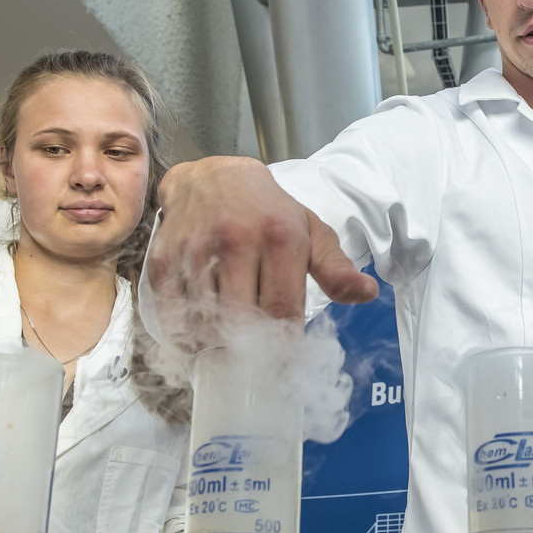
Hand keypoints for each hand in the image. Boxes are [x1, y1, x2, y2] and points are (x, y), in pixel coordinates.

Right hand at [146, 157, 377, 331]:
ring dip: (217, 343)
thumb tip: (367, 294)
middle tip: (254, 354)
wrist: (212, 177)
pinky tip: (201, 330)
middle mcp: (237, 240)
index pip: (283, 311)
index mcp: (280, 237)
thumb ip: (336, 268)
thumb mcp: (310, 232)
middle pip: (243, 321)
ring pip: (206, 322)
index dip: (283, 343)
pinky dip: (186, 333)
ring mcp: (197, 249)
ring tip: (228, 342)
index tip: (283, 355)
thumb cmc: (268, 211)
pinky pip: (173, 314)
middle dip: (250, 347)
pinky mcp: (165, 259)